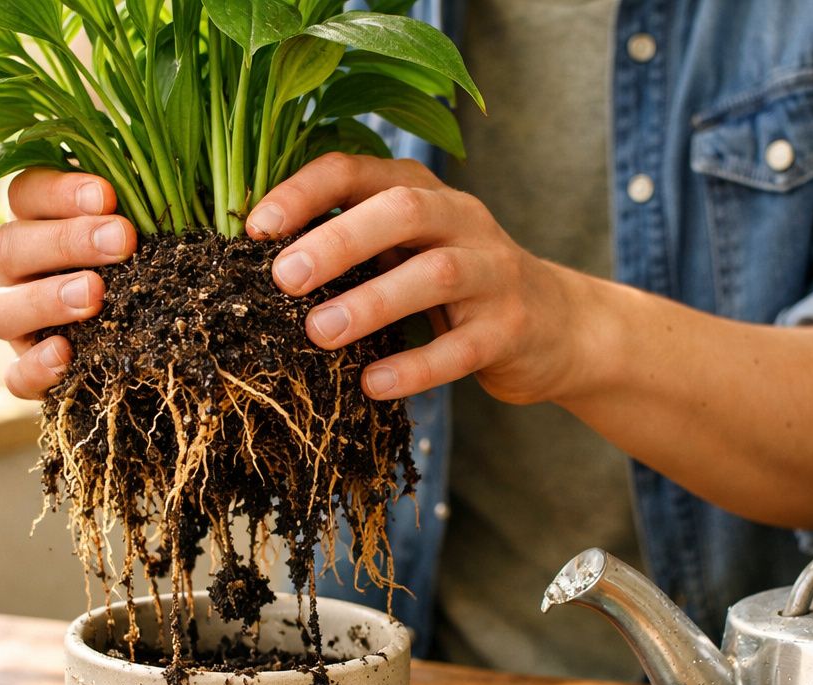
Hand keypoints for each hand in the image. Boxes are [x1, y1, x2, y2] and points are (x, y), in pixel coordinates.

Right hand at [0, 168, 137, 398]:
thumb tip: (181, 192)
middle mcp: (12, 269)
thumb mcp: (148, 223)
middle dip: (65, 242)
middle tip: (121, 241)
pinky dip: (35, 367)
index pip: (25, 193)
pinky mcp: (24, 370)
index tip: (108, 196)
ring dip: (45, 300)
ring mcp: (13, 321)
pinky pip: (13, 375)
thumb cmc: (149, 255)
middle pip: (8, 247)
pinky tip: (66, 355)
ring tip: (94, 295)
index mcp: (34, 220)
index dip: (60, 192)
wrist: (158, 332)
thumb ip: (147, 203)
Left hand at [247, 153, 586, 403]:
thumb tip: (255, 259)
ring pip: (434, 274)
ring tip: (318, 334)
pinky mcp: (511, 329)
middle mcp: (463, 220)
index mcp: (423, 192)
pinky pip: (461, 349)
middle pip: (402, 212)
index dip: (305, 192)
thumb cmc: (453, 286)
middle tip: (283, 279)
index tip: (254, 227)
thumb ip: (351, 243)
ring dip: (371, 302)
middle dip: (338, 241)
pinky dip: (414, 367)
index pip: (359, 170)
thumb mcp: (406, 250)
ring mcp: (493, 273)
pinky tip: (371, 386)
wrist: (558, 327)